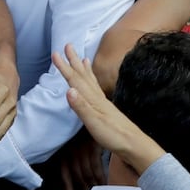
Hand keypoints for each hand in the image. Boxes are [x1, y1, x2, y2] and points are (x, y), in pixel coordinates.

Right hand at [52, 44, 163, 175]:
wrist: (134, 144)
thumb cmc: (113, 135)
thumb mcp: (94, 122)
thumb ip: (81, 106)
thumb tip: (68, 90)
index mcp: (93, 100)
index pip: (75, 80)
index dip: (64, 67)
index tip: (55, 54)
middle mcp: (98, 97)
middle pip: (83, 76)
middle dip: (73, 61)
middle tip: (68, 45)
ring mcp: (103, 102)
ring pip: (90, 81)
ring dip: (84, 69)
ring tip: (81, 57)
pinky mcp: (106, 108)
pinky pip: (96, 89)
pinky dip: (93, 82)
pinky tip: (92, 82)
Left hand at [55, 129, 104, 189]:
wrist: (88, 114)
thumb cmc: (79, 133)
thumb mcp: (71, 146)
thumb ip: (71, 161)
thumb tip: (74, 179)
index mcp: (62, 152)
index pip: (63, 176)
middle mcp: (70, 151)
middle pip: (76, 177)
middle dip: (82, 189)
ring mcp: (81, 149)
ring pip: (86, 173)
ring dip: (91, 184)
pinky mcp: (92, 146)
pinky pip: (96, 167)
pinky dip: (100, 177)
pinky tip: (103, 183)